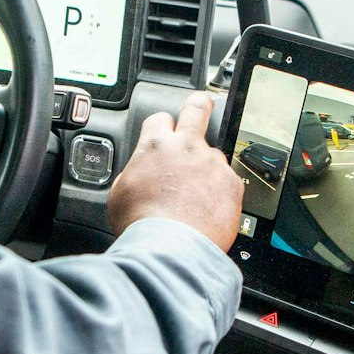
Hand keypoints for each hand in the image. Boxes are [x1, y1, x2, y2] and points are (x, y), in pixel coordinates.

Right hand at [107, 92, 243, 249]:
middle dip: (200, 104)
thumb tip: (140, 174)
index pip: (160, 117)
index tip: (163, 133)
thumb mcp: (121, 194)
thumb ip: (135, 173)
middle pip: (198, 108)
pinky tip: (208, 212)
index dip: (161, 125)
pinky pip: (228, 183)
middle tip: (201, 107)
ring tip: (199, 196)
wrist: (170, 248)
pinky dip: (220, 195)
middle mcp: (187, 148)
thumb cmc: (142, 225)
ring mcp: (213, 164)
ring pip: (214, 156)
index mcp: (156, 146)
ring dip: (208, 169)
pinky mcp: (233, 184)